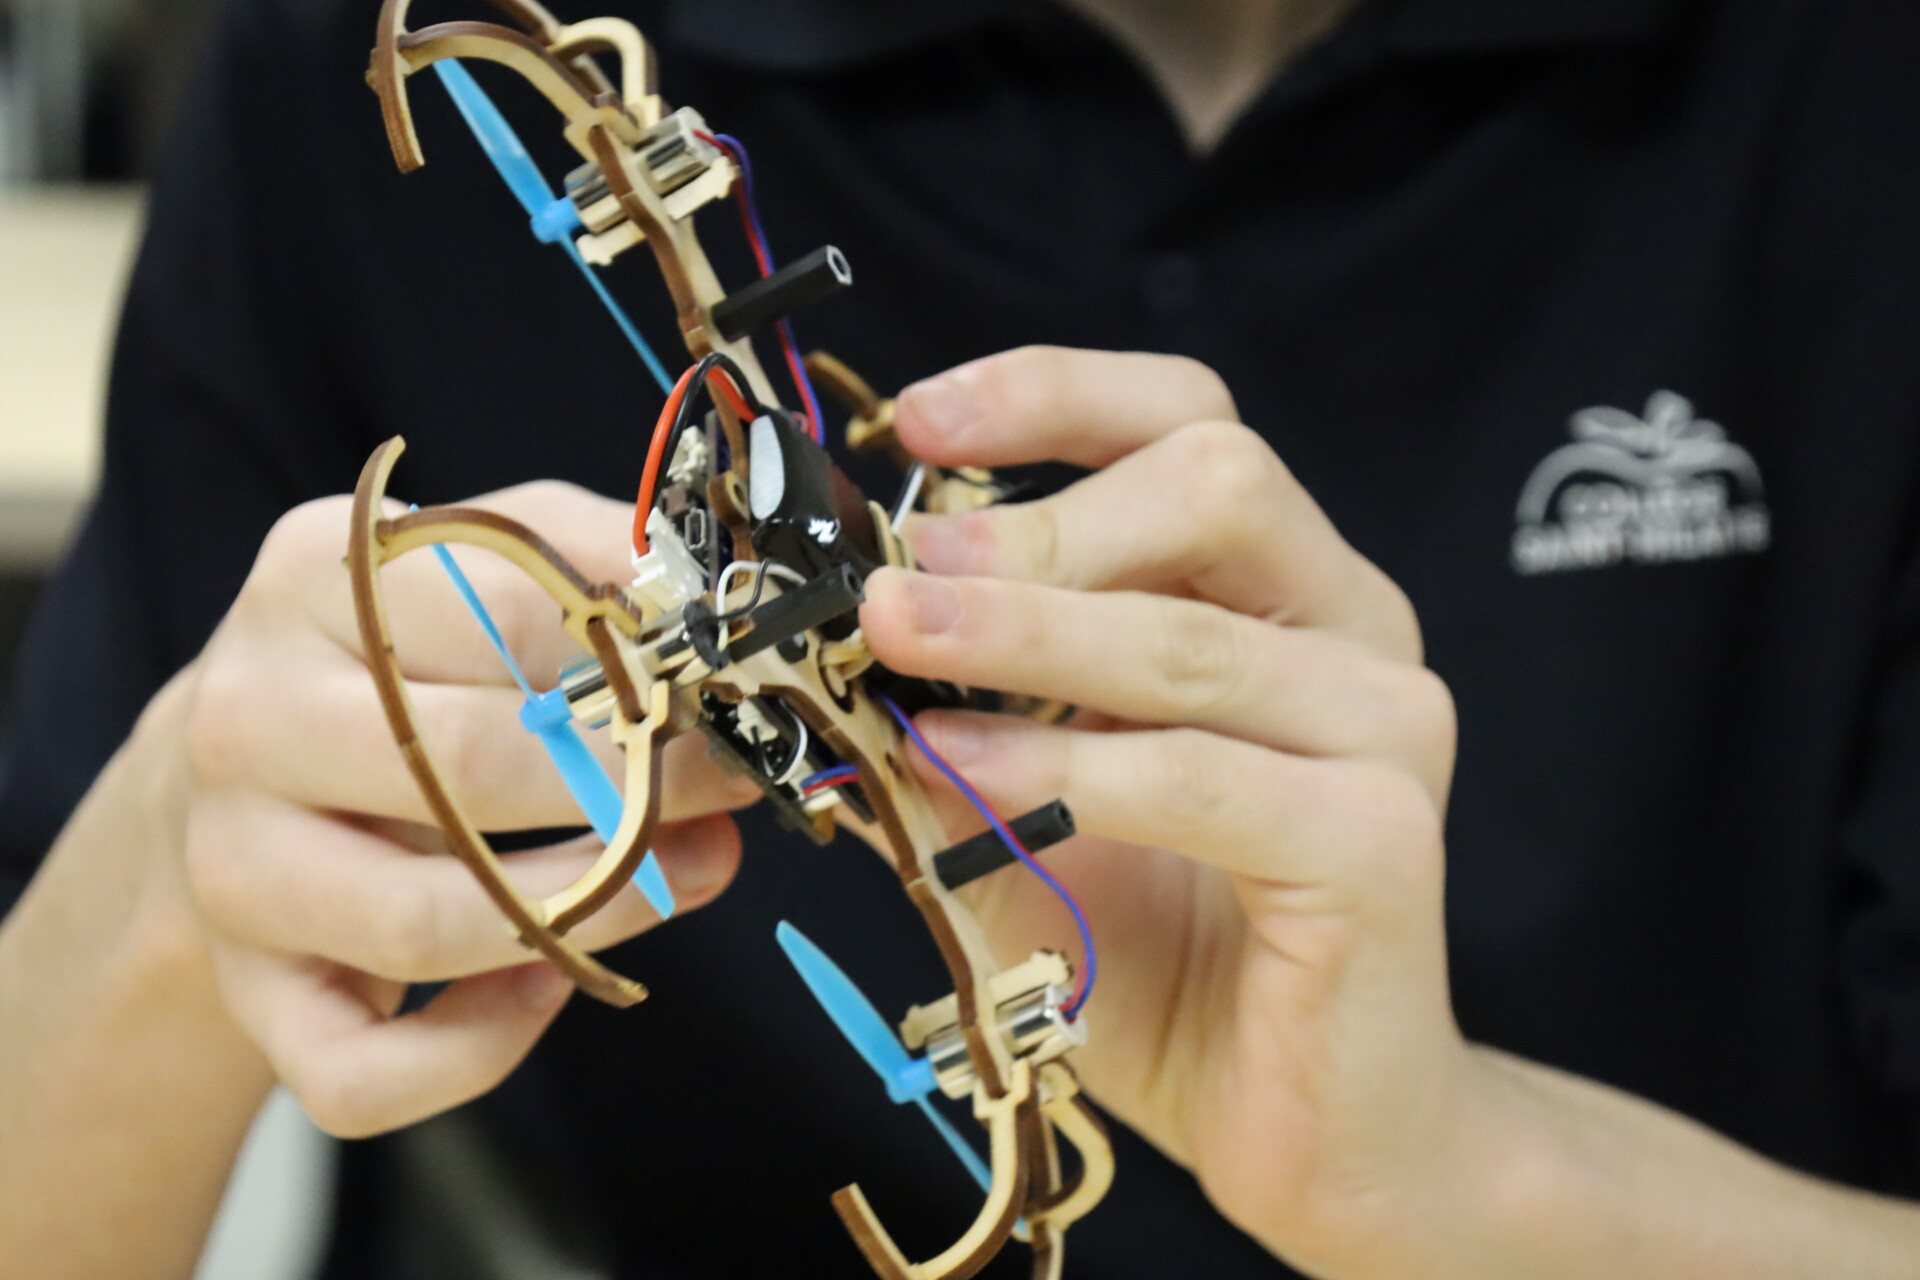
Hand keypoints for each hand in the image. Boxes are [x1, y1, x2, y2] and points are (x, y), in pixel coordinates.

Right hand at [173, 481, 755, 1135]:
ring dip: (589, 914)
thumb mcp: (479, 573)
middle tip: (727, 787)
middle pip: (467, 769)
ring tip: (680, 878)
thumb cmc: (397, 665)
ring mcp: (235, 865)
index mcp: (315, 581)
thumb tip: (719, 610)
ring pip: (425, 924)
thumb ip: (593, 565)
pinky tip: (549, 984)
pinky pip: (363, 1069)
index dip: (643, 664)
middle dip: (634, 790)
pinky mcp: (248, 989)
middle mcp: (248, 718)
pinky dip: (477, 1049)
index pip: (506, 614)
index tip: (730, 692)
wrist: (237, 770)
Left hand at [859, 348, 1475, 1276]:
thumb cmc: (1169, 953)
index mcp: (1284, 591)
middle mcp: (1355, 633)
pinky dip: (1067, 768)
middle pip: (1216, 481)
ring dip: (1023, 633)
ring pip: (1191, 635)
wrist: (1309, 1125)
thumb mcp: (1034, 804)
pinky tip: (966, 774)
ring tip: (894, 642)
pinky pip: (1200, 777)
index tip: (918, 426)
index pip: (1190, 423)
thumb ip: (959, 715)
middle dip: (1035, 515)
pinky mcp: (1383, 843)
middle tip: (896, 574)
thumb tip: (836, 632)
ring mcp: (1386, 732)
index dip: (1054, 395)